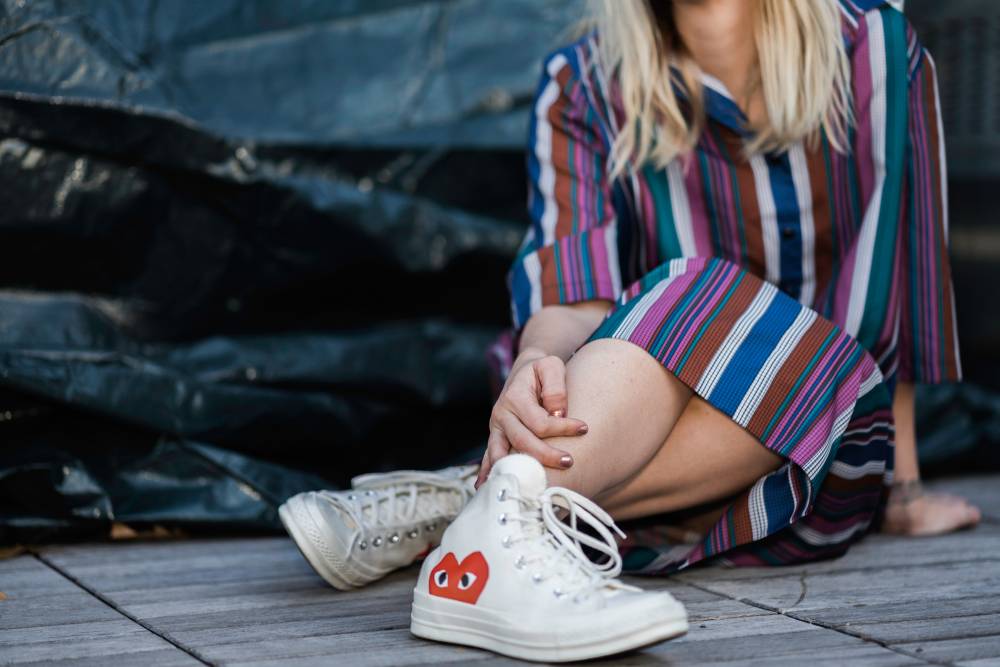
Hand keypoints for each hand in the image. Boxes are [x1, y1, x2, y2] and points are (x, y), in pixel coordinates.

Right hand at [475, 350, 588, 487]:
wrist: (523, 371)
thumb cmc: (542, 371)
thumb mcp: (551, 366)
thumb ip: (555, 387)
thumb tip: (557, 414)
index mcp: (515, 397)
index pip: (540, 422)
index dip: (563, 427)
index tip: (584, 428)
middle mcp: (501, 414)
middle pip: (522, 442)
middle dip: (546, 455)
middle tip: (569, 461)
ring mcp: (496, 428)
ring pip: (503, 454)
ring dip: (518, 470)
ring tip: (532, 486)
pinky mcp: (496, 437)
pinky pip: (489, 457)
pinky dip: (488, 472)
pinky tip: (484, 488)